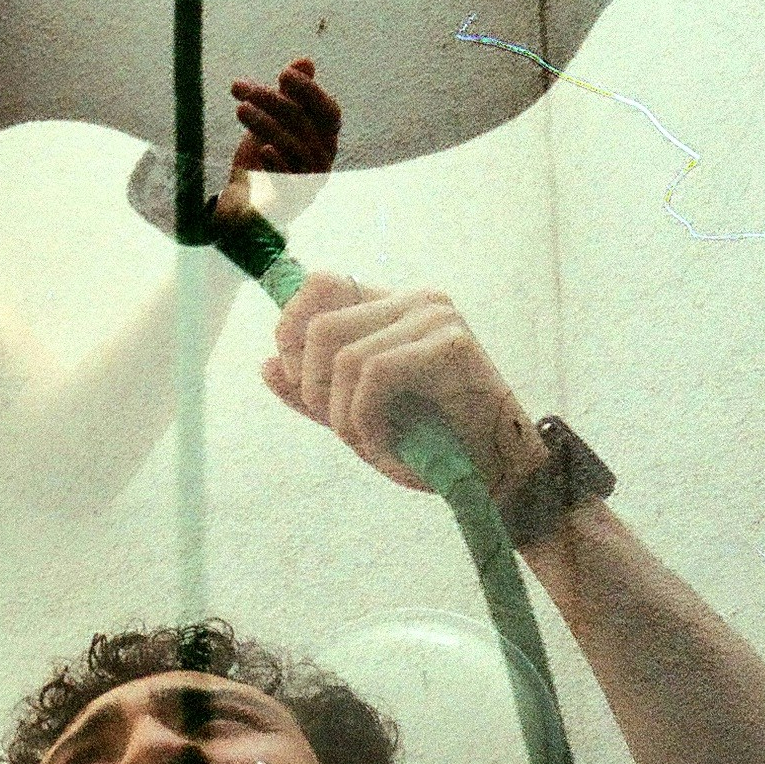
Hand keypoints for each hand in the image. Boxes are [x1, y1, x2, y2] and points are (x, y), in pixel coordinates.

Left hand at [216, 56, 340, 224]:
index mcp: (324, 139)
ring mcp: (308, 183)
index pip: (329, 112)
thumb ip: (290, 94)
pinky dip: (279, 163)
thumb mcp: (274, 121)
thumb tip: (306, 61)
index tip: (284, 74)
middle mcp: (322, 161)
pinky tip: (263, 149)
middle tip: (241, 88)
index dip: (310, 92)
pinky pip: (290, 181)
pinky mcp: (290, 202)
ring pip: (295, 148)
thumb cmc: (264, 158)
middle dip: (273, 101)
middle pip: (304, 125)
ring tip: (240, 109)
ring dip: (266, 124)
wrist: (244, 204)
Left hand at [262, 269, 548, 499]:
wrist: (499, 477)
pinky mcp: (450, 344)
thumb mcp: (360, 419)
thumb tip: (265, 367)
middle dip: (313, 389)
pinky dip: (368, 421)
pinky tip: (387, 447)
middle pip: (319, 325)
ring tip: (370, 446)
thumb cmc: (435, 447)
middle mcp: (414, 301)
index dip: (291, 332)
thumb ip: (315, 394)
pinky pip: (375, 375)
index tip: (304, 387)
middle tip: (342, 431)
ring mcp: (434, 318)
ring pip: (344, 355)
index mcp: (392, 308)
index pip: (319, 286)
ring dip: (343, 416)